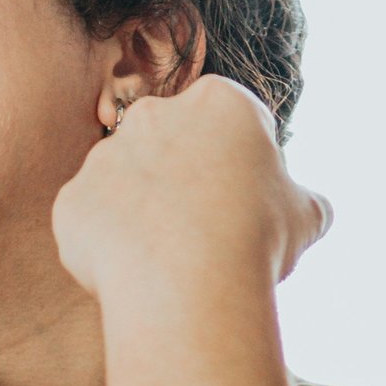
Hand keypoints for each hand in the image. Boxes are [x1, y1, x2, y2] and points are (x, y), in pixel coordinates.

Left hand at [51, 75, 330, 308]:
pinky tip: (135, 276)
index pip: (229, 126)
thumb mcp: (305, 217)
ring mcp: (104, 156)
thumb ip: (304, 203)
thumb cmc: (255, 241)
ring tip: (168, 264)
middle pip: (170, 149)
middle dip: (183, 185)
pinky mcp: (72, 201)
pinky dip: (108, 250)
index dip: (241, 170)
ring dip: (142, 218)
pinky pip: (91, 226)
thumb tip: (313, 210)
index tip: (246, 208)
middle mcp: (153, 113)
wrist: (187, 284)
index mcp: (217, 102)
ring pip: (126, 188)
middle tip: (204, 238)